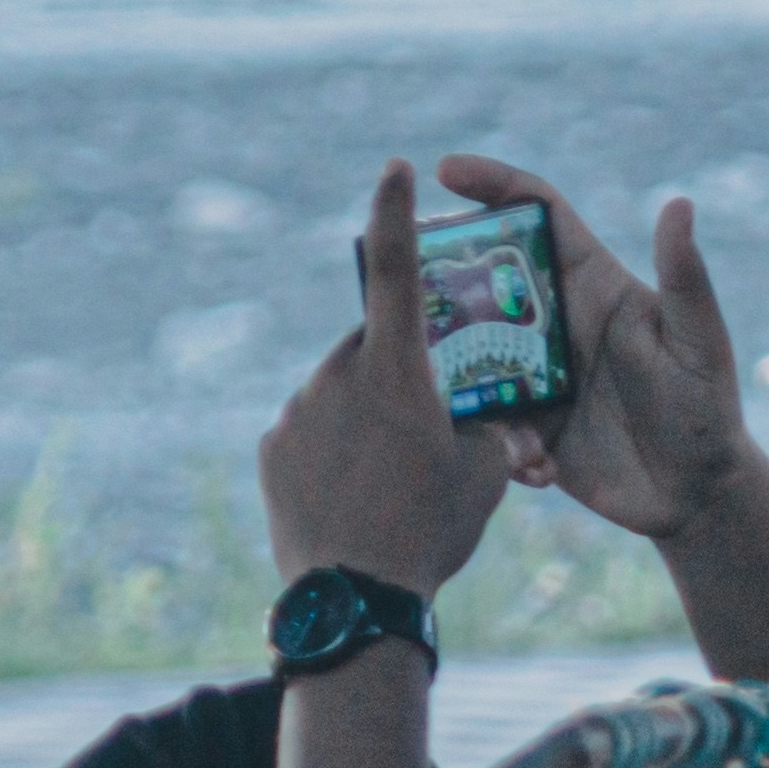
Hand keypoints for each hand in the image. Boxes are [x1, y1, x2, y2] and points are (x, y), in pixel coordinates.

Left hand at [260, 163, 513, 594]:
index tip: (394, 168)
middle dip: (400, 369)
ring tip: (389, 479)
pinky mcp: (271, 449)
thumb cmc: (430, 531)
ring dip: (364, 414)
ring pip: (339, 390)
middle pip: (373, 346)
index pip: (397, 270)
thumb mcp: (486, 478)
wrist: (355, 600)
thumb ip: (491, 432)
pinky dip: (331, 449)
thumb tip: (497, 426)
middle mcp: (337, 376)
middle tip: (428, 425)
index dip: (396, 213)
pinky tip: (351, 496)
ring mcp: (297, 412)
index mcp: (395, 370)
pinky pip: (308, 430)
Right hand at [440, 152, 751, 547]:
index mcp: (591, 284)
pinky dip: (499, 443)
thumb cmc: (707, 406)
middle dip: (440, 276)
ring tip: (498, 410)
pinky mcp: (522, 424)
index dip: (494, 185)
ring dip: (464, 378)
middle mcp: (553, 321)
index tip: (445, 170)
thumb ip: (684, 278)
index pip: (538, 215)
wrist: (696, 493)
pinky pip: (484, 422)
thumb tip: (679, 203)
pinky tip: (535, 466)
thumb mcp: (698, 342)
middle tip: (405, 285)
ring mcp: (532, 372)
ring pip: (468, 354)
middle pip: (481, 279)